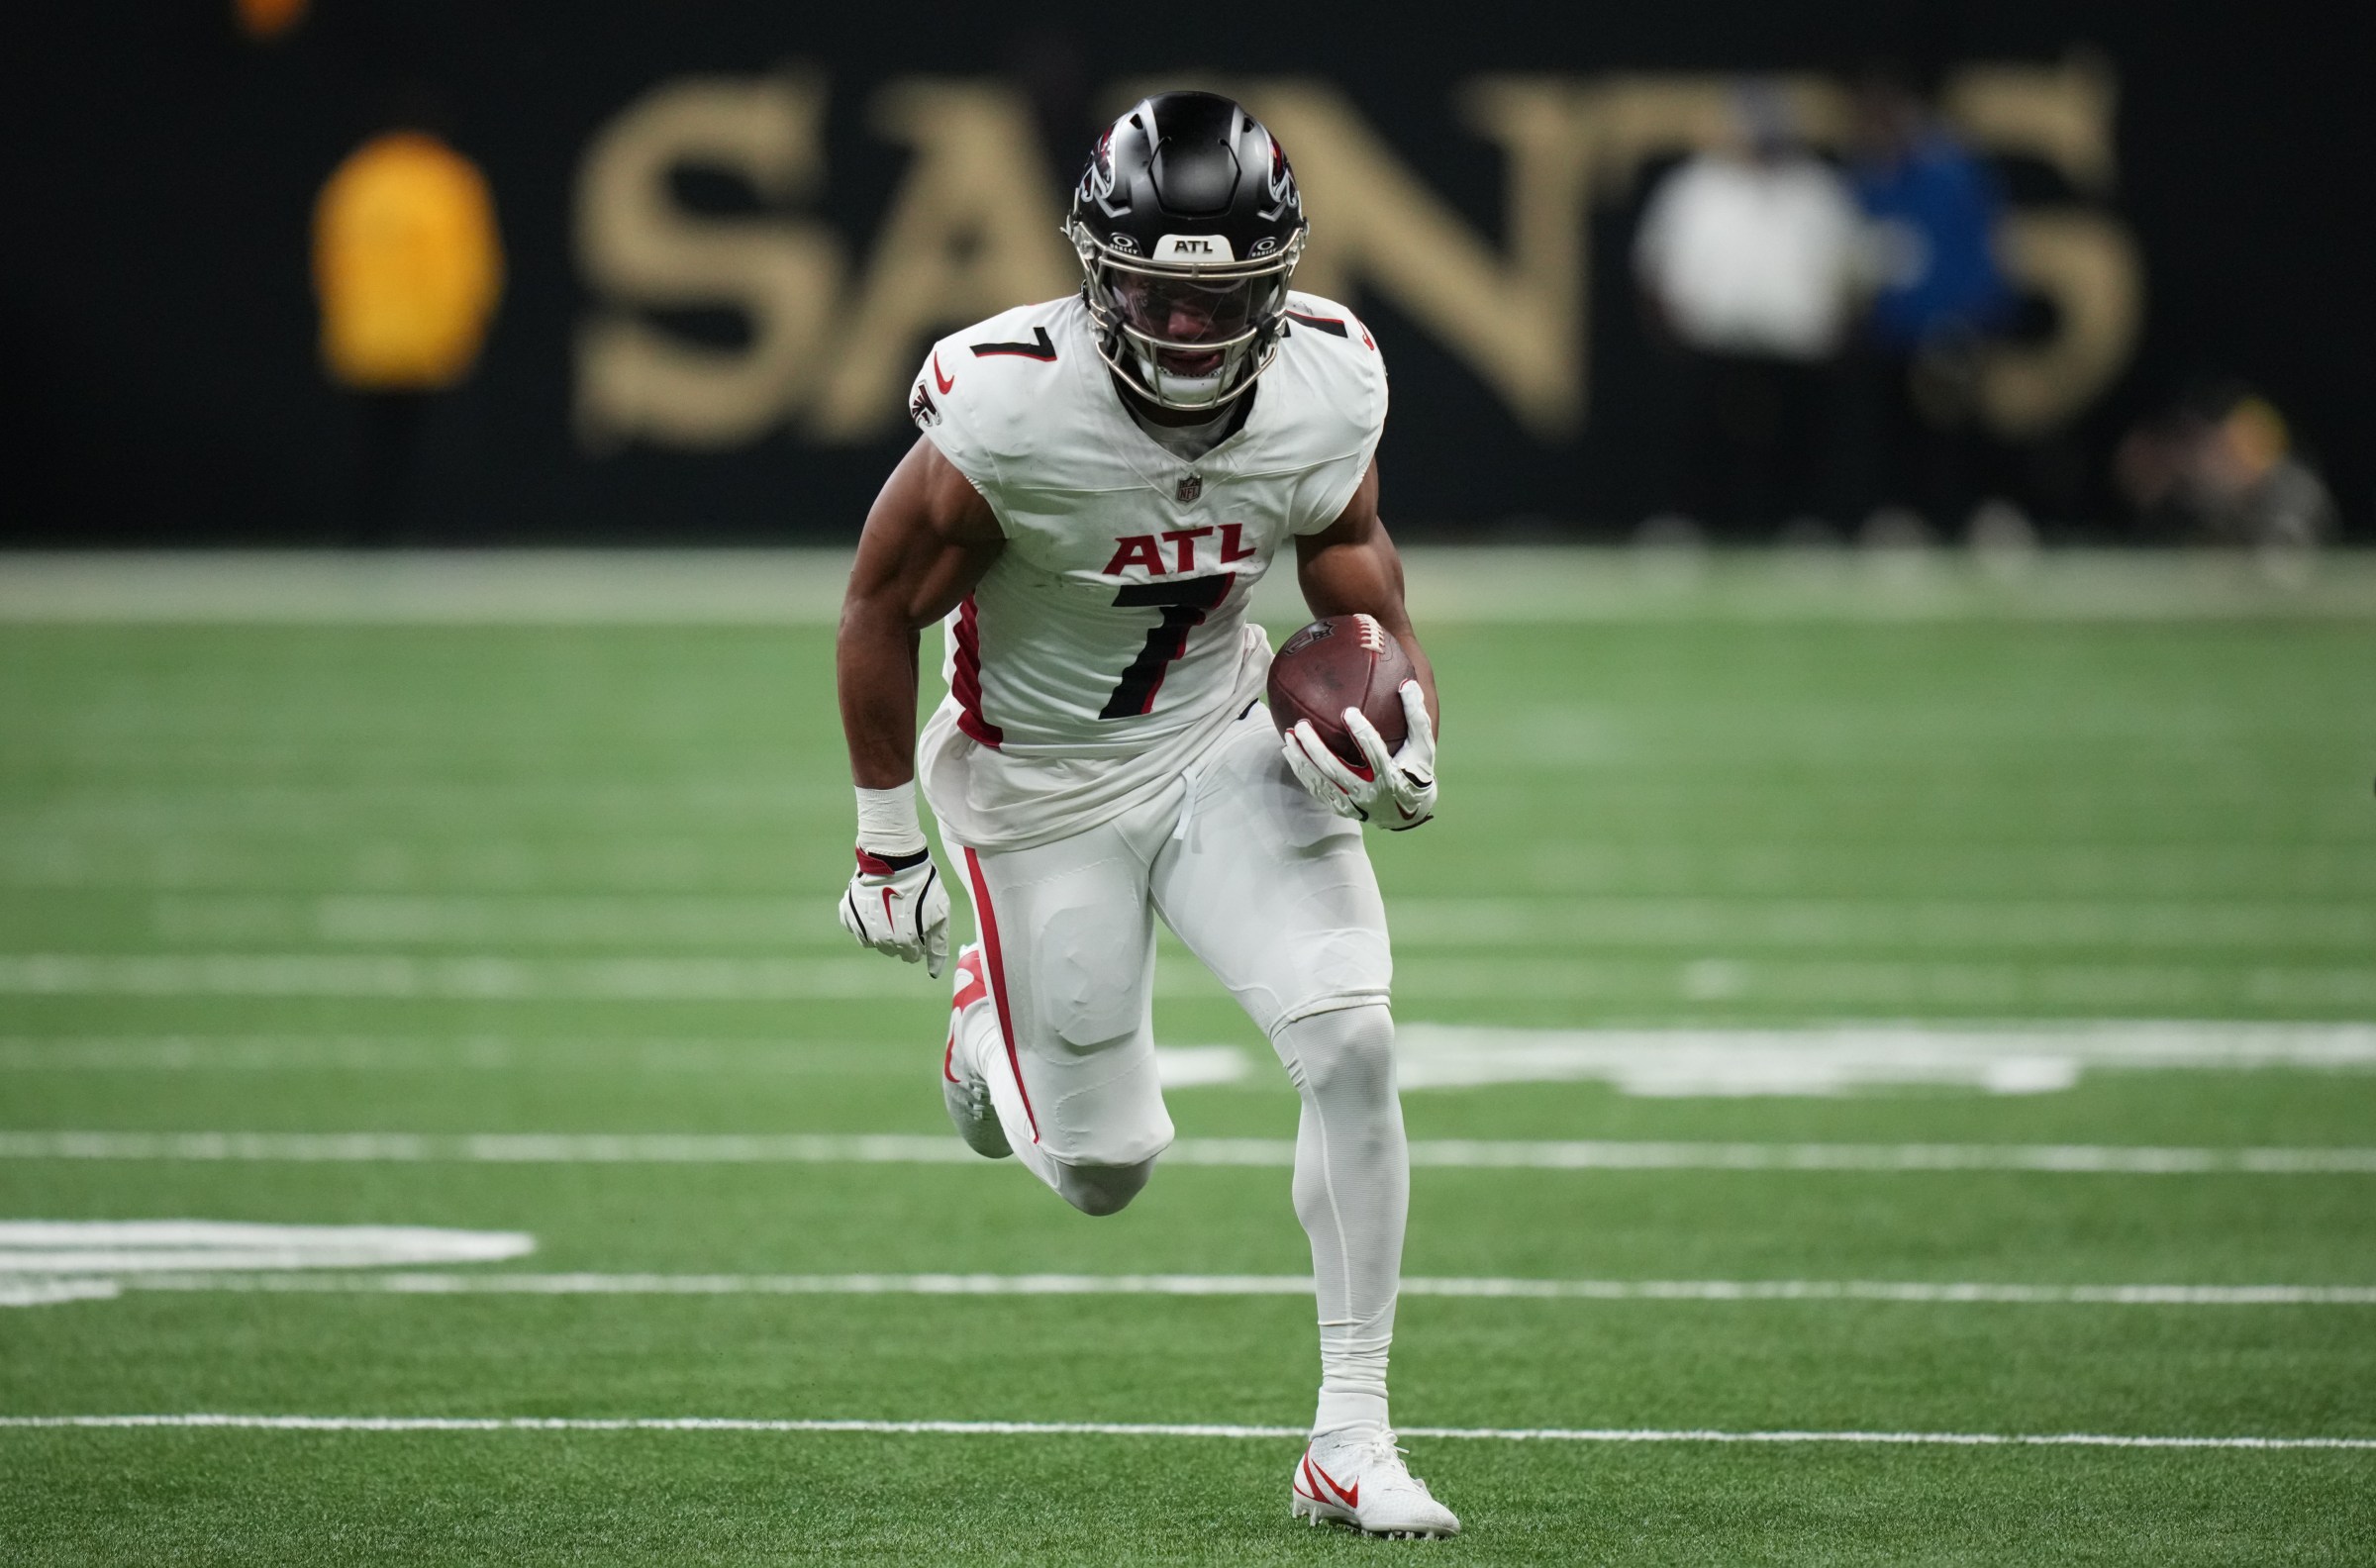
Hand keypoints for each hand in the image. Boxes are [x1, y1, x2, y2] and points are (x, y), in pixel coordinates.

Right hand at [837, 846, 949, 975]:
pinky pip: (855, 926)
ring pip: (873, 939)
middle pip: (892, 949)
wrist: (896, 859)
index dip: (919, 942)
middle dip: (901, 936)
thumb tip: (935, 972)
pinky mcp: (849, 912)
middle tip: (907, 912)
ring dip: (883, 928)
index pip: (911, 956)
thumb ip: (937, 946)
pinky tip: (874, 905)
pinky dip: (864, 919)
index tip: (921, 923)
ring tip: (891, 907)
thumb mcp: (940, 914)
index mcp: (903, 943)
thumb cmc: (923, 886)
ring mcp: (861, 926)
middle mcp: (880, 940)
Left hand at [1281, 680, 1436, 829]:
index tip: (1348, 712)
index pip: (1375, 754)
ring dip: (1302, 759)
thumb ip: (1416, 716)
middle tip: (1302, 724)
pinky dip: (1302, 772)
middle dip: (1316, 747)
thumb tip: (1407, 684)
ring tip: (1289, 735)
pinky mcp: (1342, 808)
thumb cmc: (1415, 770)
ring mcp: (1353, 803)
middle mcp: (1370, 793)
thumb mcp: (1423, 746)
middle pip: (1337, 769)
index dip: (1361, 733)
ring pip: (1322, 781)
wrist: (1408, 812)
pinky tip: (1290, 752)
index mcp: (1392, 777)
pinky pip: (1317, 790)